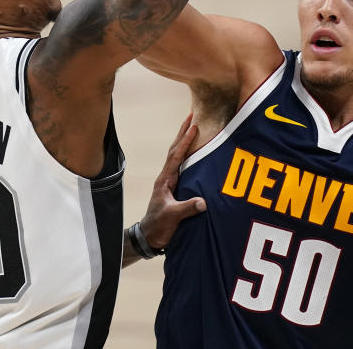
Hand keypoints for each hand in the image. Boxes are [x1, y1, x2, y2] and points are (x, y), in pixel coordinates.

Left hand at [139, 113, 206, 249]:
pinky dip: (188, 154)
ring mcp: (169, 182)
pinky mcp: (174, 188)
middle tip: (191, 116)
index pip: (176, 156)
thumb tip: (203, 202)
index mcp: (165, 180)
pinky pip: (182, 166)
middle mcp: (166, 177)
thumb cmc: (158, 226)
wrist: (149, 237)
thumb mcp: (172, 217)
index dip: (185, 141)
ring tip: (193, 127)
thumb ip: (187, 208)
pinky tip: (195, 152)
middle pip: (175, 150)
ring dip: (184, 141)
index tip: (194, 126)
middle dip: (183, 133)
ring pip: (178, 156)